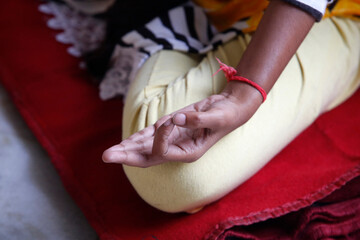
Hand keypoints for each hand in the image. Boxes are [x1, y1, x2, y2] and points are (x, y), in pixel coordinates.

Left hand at [102, 86, 261, 166]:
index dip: (160, 137)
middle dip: (127, 156)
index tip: (170, 119)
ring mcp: (172, 140)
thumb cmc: (226, 115)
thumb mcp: (217, 117)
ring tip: (109, 153)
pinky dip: (137, 137)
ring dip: (127, 148)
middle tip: (106, 156)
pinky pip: (150, 135)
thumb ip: (199, 119)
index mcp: (189, 152)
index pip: (164, 151)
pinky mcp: (170, 129)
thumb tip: (177, 119)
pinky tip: (125, 142)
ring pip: (145, 147)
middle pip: (148, 157)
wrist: (229, 109)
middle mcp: (177, 149)